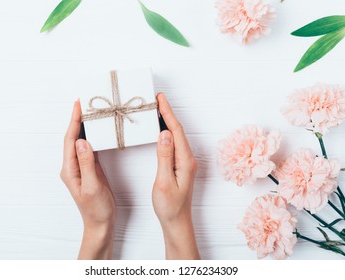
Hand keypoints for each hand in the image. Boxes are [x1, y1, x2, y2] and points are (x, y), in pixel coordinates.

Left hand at [60, 100, 115, 259]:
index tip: (78, 106)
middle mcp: (73, 166)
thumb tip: (82, 141)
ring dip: (85, 127)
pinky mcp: (90, 169)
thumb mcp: (92, 186)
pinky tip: (97, 130)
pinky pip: (90, 148)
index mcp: (70, 169)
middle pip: (73, 138)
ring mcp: (81, 167)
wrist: (100, 222)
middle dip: (77, 120)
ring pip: (81, 142)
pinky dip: (93, 137)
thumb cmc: (96, 208)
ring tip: (91, 112)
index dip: (74, 122)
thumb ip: (86, 164)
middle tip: (85, 103)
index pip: (70, 140)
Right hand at [153, 93, 199, 259]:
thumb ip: (164, 157)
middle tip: (156, 99)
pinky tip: (161, 130)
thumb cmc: (169, 206)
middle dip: (167, 113)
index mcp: (185, 161)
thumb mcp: (164, 181)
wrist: (177, 221)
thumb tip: (164, 134)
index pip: (176, 131)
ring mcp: (185, 162)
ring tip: (156, 109)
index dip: (168, 113)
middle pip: (177, 130)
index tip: (160, 99)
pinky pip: (174, 144)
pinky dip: (167, 133)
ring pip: (176, 136)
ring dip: (167, 121)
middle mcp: (188, 159)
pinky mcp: (181, 166)